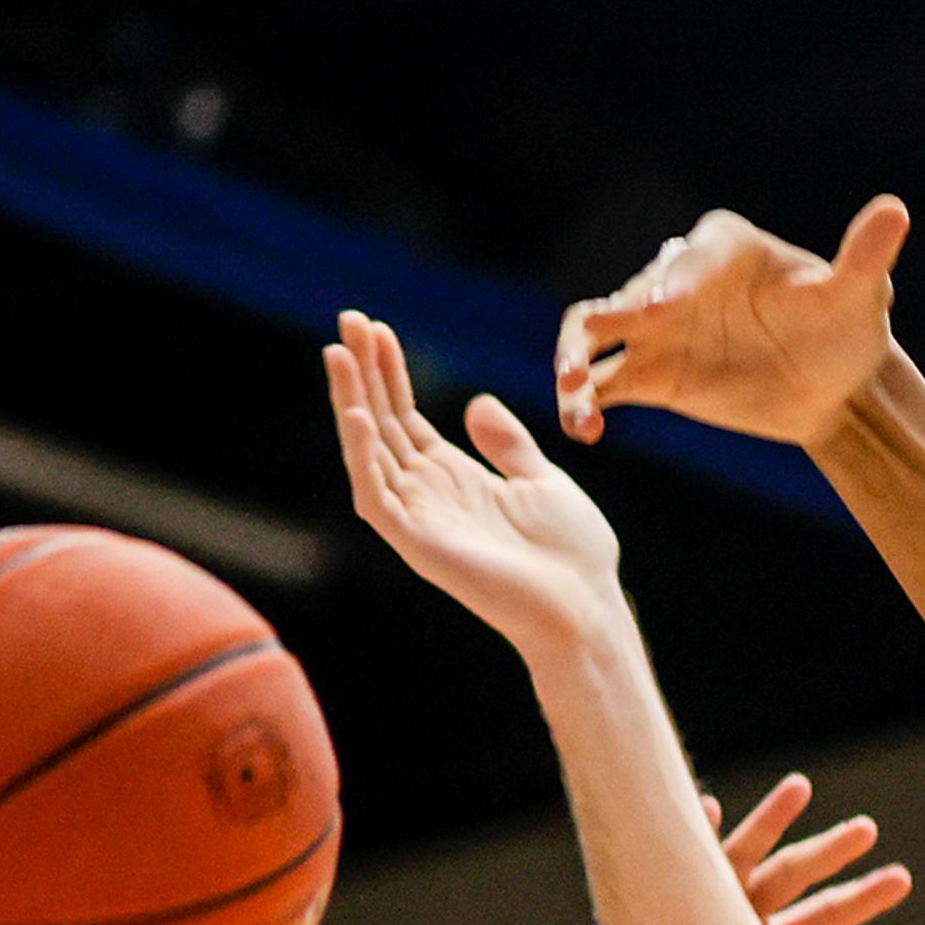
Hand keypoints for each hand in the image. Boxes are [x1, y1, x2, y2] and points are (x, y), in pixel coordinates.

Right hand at [326, 311, 623, 660]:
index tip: (375, 328)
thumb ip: (508, 444)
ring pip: (369, 452)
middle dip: (363, 373)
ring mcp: (419, 519)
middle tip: (347, 319)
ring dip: (352, 402)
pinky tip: (362, 417)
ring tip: (338, 353)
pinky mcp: (419, 545)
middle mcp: (427, 494)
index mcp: (454, 477)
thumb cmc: (571, 554)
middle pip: (382, 423)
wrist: (586, 606)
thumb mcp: (542, 481)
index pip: (407, 415)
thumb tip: (477, 403)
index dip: (390, 373)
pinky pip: (377, 497)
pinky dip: (365, 459)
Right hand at [554, 199, 910, 447]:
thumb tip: (896, 210)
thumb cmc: (845, 330)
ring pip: (597, 335)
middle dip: (611, 313)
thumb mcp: (858, 296)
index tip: (664, 306)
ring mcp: (656, 329)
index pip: (693, 255)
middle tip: (593, 336)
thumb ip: (863, 257)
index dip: (676, 277)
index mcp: (726, 249)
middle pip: (632, 290)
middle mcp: (679, 281)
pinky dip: (585, 404)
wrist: (833, 388)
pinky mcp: (650, 375)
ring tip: (572, 389)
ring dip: (575, 357)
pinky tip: (585, 432)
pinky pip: (604, 386)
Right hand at [583, 776, 915, 924]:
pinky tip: (708, 805)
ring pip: (740, 864)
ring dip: (769, 825)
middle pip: (788, 881)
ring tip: (800, 789)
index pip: (821, 917)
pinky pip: (675, 873)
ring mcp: (696, 923)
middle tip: (867, 829)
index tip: (901, 880)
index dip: (859, 899)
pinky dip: (691, 838)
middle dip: (826, 854)